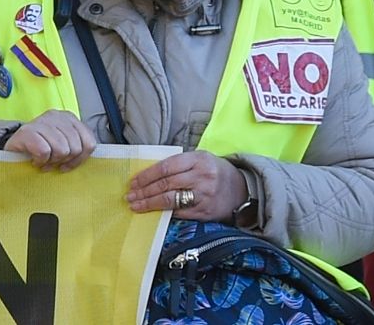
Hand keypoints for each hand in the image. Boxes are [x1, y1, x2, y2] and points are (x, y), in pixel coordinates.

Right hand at [6, 109, 96, 172]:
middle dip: (64, 160)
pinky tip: (35, 159)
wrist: (13, 147)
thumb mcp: (64, 143)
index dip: (80, 159)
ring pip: (61, 150)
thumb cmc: (41, 147)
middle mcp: (56, 116)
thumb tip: (88, 156)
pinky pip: (44, 152)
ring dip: (51, 161)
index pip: (88, 142)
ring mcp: (41, 122)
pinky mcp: (27, 131)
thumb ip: (78, 145)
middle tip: (52, 161)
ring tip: (43, 160)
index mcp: (69, 118)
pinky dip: (40, 160)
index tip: (68, 164)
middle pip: (75, 148)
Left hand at [128, 151, 244, 219]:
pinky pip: (181, 213)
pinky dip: (165, 213)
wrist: (244, 189)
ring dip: (150, 203)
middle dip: (144, 191)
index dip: (146, 175)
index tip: (133, 182)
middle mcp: (202, 177)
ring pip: (171, 200)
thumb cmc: (215, 172)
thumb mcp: (200, 159)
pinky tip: (153, 213)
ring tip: (136, 205)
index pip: (166, 167)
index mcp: (198, 160)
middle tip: (130, 196)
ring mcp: (204, 196)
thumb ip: (178, 164)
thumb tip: (148, 174)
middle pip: (166, 184)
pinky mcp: (206, 212)